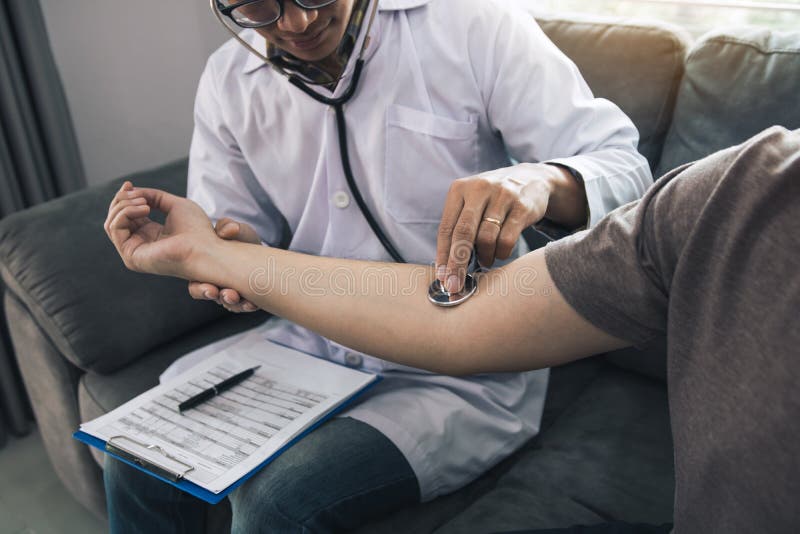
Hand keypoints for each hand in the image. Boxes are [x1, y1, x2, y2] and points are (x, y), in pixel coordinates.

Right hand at [104, 182, 216, 279]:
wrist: (205, 248)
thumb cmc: (198, 230)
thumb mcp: (174, 205)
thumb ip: (153, 196)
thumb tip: (131, 190)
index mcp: (150, 235)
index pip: (127, 215)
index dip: (125, 198)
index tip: (128, 183)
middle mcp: (140, 245)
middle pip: (115, 218)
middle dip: (123, 200)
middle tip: (137, 193)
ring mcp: (134, 253)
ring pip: (112, 222)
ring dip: (125, 205)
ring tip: (145, 203)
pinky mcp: (131, 257)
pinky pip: (114, 228)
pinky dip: (126, 213)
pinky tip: (144, 208)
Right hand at [187, 218, 260, 312]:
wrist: (259, 248)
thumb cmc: (241, 239)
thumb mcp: (236, 230)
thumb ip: (229, 226)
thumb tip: (229, 230)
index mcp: (204, 270)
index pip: (196, 285)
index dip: (200, 290)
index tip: (210, 289)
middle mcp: (215, 284)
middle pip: (209, 296)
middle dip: (215, 297)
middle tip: (223, 294)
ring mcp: (230, 292)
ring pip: (228, 303)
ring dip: (233, 302)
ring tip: (239, 298)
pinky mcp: (246, 297)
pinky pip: (244, 306)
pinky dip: (248, 305)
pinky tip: (253, 303)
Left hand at [436, 163, 584, 292]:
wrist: (530, 178)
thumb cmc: (492, 199)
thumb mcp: (471, 203)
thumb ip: (458, 228)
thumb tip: (446, 268)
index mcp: (459, 189)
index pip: (446, 228)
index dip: (442, 256)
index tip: (442, 278)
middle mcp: (479, 189)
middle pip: (463, 234)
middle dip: (457, 264)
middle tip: (454, 286)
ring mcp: (502, 196)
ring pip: (486, 239)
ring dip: (483, 257)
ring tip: (484, 261)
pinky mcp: (522, 207)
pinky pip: (506, 240)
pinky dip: (501, 253)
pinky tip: (500, 253)